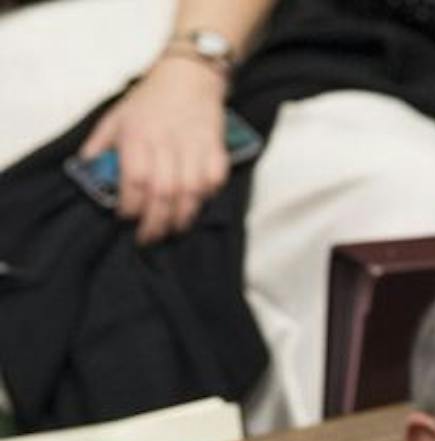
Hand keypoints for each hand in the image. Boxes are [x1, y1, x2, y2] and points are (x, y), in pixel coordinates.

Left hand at [80, 56, 230, 244]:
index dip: (131, 206)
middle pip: (163, 193)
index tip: (126, 218)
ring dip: (181, 217)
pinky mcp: (216, 150)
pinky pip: (213, 183)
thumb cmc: (150, 100)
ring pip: (190, 194)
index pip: (135, 180)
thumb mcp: (116, 116)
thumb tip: (88, 168)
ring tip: (172, 229)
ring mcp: (194, 147)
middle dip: (156, 222)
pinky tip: (195, 204)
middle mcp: (166, 143)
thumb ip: (100, 144)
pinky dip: (206, 198)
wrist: (188, 78)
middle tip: (148, 237)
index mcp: (137, 135)